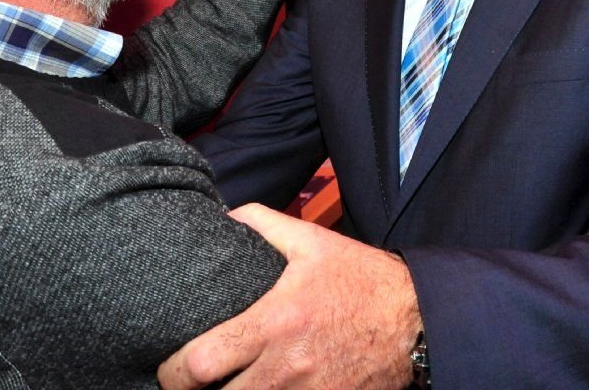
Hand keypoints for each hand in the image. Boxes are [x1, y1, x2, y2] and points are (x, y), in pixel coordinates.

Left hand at [157, 204, 420, 389]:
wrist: (417, 321)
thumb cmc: (362, 280)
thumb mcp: (313, 242)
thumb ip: (264, 224)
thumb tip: (224, 216)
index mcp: (274, 323)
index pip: (200, 364)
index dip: (174, 372)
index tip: (171, 366)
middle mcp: (285, 368)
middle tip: (192, 385)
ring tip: (226, 387)